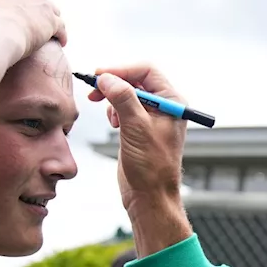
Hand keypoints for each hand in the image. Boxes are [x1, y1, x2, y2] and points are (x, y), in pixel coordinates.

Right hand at [0, 0, 66, 55]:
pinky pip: (59, 27)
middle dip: (28, 6)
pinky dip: (59, 34)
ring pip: (47, 8)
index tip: (5, 10)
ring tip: (48, 32)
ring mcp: (36, 1)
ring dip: (47, 19)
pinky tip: (59, 43)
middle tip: (28, 23)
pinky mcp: (49, 20)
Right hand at [87, 64, 187, 210]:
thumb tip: (107, 78)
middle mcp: (164, 107)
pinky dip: (114, 111)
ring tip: (108, 114)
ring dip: (113, 98)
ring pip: (127, 94)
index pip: (147, 71)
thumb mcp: (136, 127)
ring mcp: (151, 118)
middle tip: (94, 89)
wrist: (150, 196)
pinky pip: (124, 109)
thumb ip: (123, 98)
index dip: (122, 70)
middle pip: (136, 80)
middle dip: (114, 83)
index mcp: (172, 102)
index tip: (101, 75)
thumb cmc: (152, 166)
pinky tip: (112, 124)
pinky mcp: (139, 129)